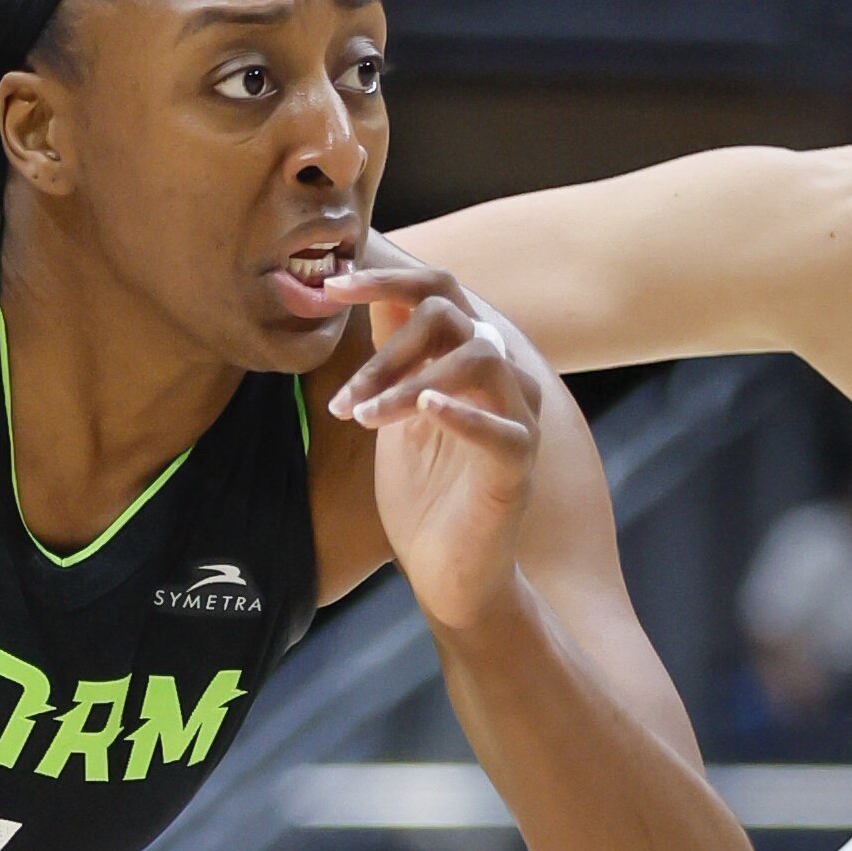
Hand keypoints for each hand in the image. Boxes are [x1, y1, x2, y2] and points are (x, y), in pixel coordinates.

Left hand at [324, 263, 543, 629]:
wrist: (447, 572)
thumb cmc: (423, 493)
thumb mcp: (393, 414)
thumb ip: (388, 359)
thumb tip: (359, 297)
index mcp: (469, 358)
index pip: (438, 290)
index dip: (386, 278)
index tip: (331, 287)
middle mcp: (502, 377)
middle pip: (452, 316)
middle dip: (387, 349)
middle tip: (343, 398)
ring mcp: (518, 418)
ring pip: (478, 359)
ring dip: (409, 381)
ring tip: (363, 417)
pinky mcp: (520, 465)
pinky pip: (503, 428)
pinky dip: (461, 412)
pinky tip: (423, 409)